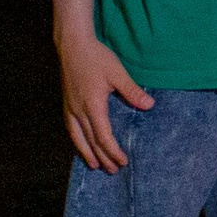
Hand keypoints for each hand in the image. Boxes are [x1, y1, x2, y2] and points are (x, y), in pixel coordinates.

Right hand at [58, 30, 151, 171]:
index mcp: (93, 105)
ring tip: (94, 166)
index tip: (123, 160)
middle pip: (91, 141)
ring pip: (77, 138)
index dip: (113, 150)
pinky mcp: (67, 104)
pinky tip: (81, 145)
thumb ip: (132, 91)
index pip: (103, 136)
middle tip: (114, 170)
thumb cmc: (97, 58)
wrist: (73, 46)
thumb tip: (149, 105)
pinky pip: (71, 129)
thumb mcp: (118, 73)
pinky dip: (77, 141)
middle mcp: (79, 111)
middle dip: (103, 157)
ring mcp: (70, 108)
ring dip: (87, 153)